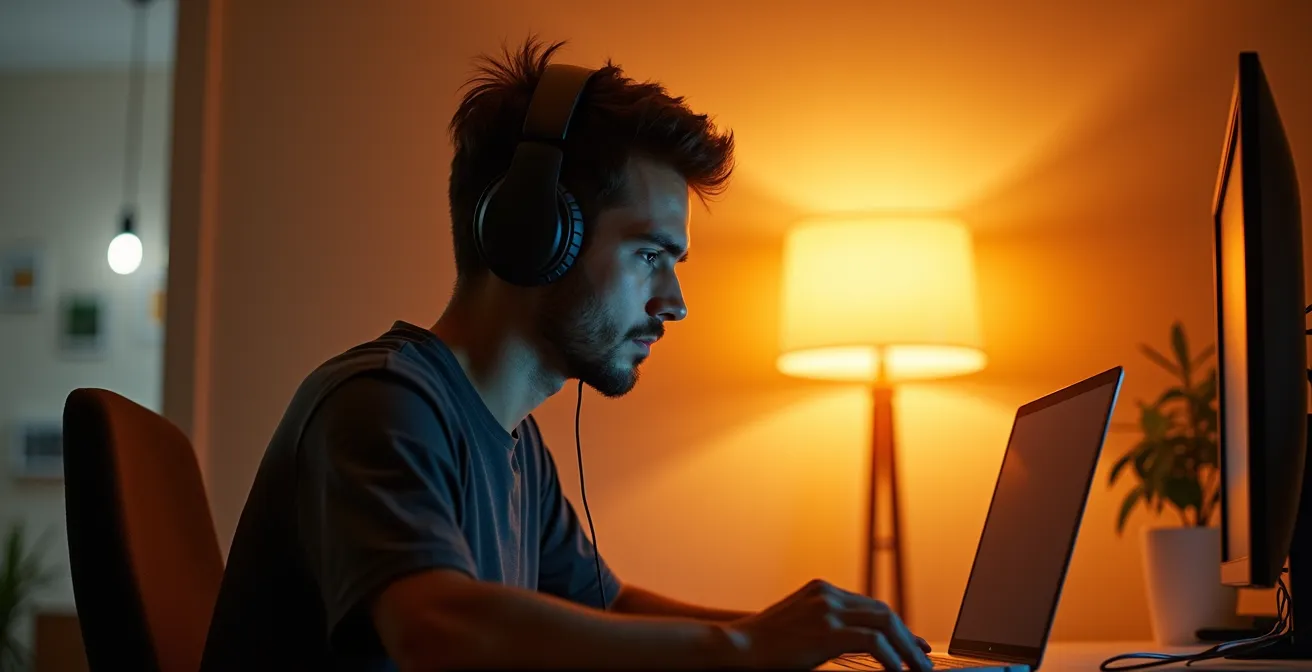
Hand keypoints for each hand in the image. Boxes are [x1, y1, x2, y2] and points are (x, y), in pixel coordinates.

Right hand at [722, 579, 932, 670]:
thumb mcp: (799, 628)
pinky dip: (892, 657)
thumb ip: (826, 628)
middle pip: (883, 612)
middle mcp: (827, 594)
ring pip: (885, 623)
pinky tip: (898, 671)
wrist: (736, 647)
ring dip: (907, 649)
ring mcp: (827, 609)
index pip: (870, 605)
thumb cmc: (762, 646)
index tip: (913, 643)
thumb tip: (853, 643)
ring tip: (919, 670)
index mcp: (822, 590)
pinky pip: (873, 642)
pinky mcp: (827, 630)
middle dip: (907, 637)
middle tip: (923, 660)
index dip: (895, 626)